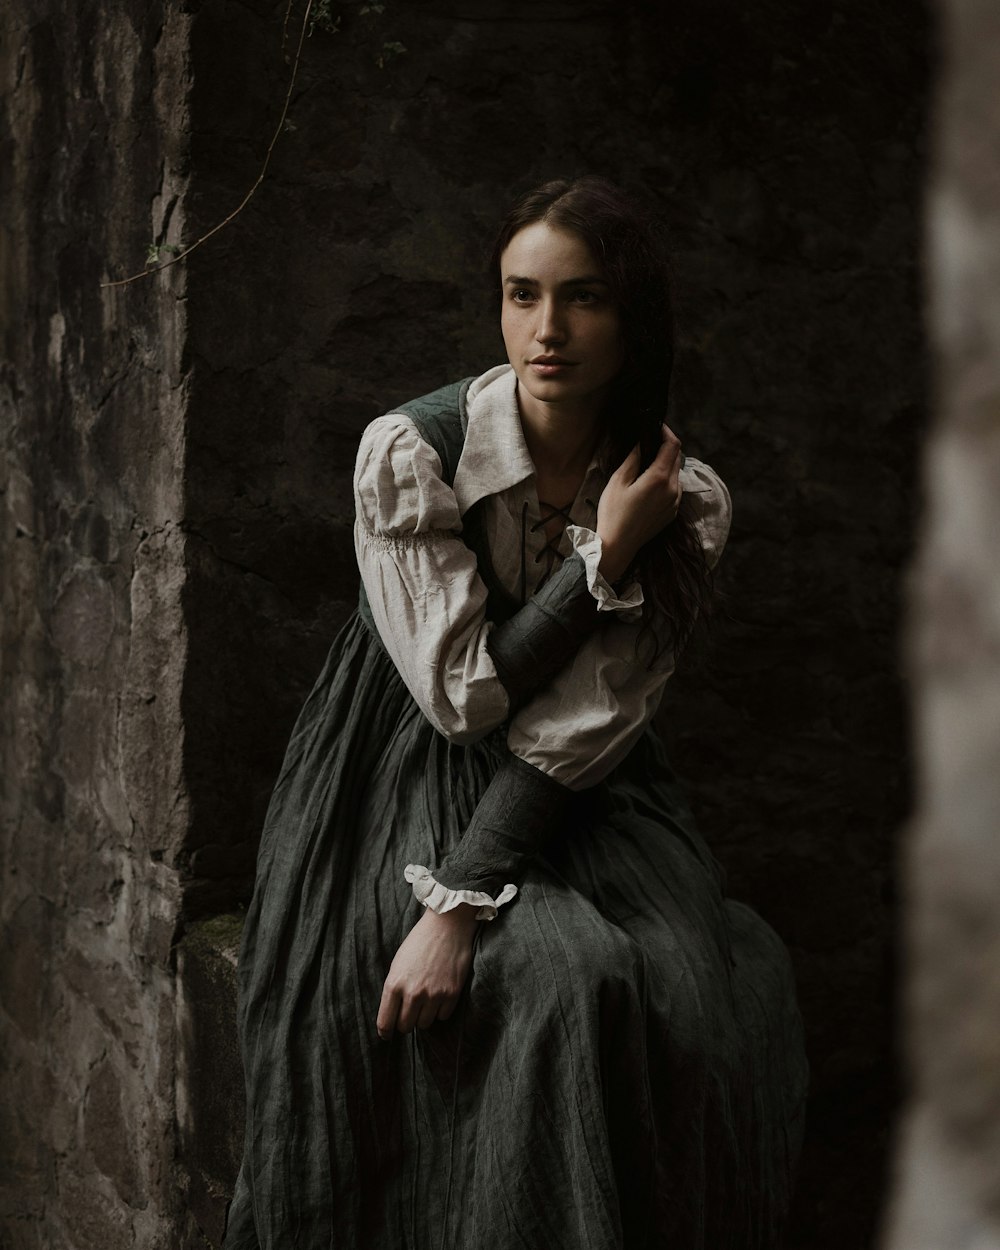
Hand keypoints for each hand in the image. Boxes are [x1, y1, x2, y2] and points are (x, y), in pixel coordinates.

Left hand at [376, 904, 479, 1038]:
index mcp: (394, 984)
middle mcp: (413, 993)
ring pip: (424, 1024)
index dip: (385, 1032)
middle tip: (409, 1012)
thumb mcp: (398, 963)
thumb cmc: (420, 942)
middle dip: (405, 1022)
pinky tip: (440, 996)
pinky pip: (443, 1016)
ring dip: (423, 1017)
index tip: (387, 1035)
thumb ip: (394, 989)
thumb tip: (392, 1014)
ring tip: (426, 1001)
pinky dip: (440, 1010)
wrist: (447, 925)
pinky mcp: (452, 994)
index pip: (385, 1022)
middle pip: (405, 1027)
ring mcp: (434, 995)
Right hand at [596, 424, 683, 581]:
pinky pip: (674, 490)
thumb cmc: (613, 513)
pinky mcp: (672, 513)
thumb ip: (633, 459)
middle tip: (648, 443)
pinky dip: (666, 481)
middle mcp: (673, 489)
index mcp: (659, 478)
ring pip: (676, 474)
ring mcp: (674, 503)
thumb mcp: (618, 481)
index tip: (655, 426)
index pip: (672, 445)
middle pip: (676, 458)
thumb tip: (641, 443)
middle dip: (665, 447)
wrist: (617, 546)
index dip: (666, 432)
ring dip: (666, 465)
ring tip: (647, 464)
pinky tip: (649, 485)